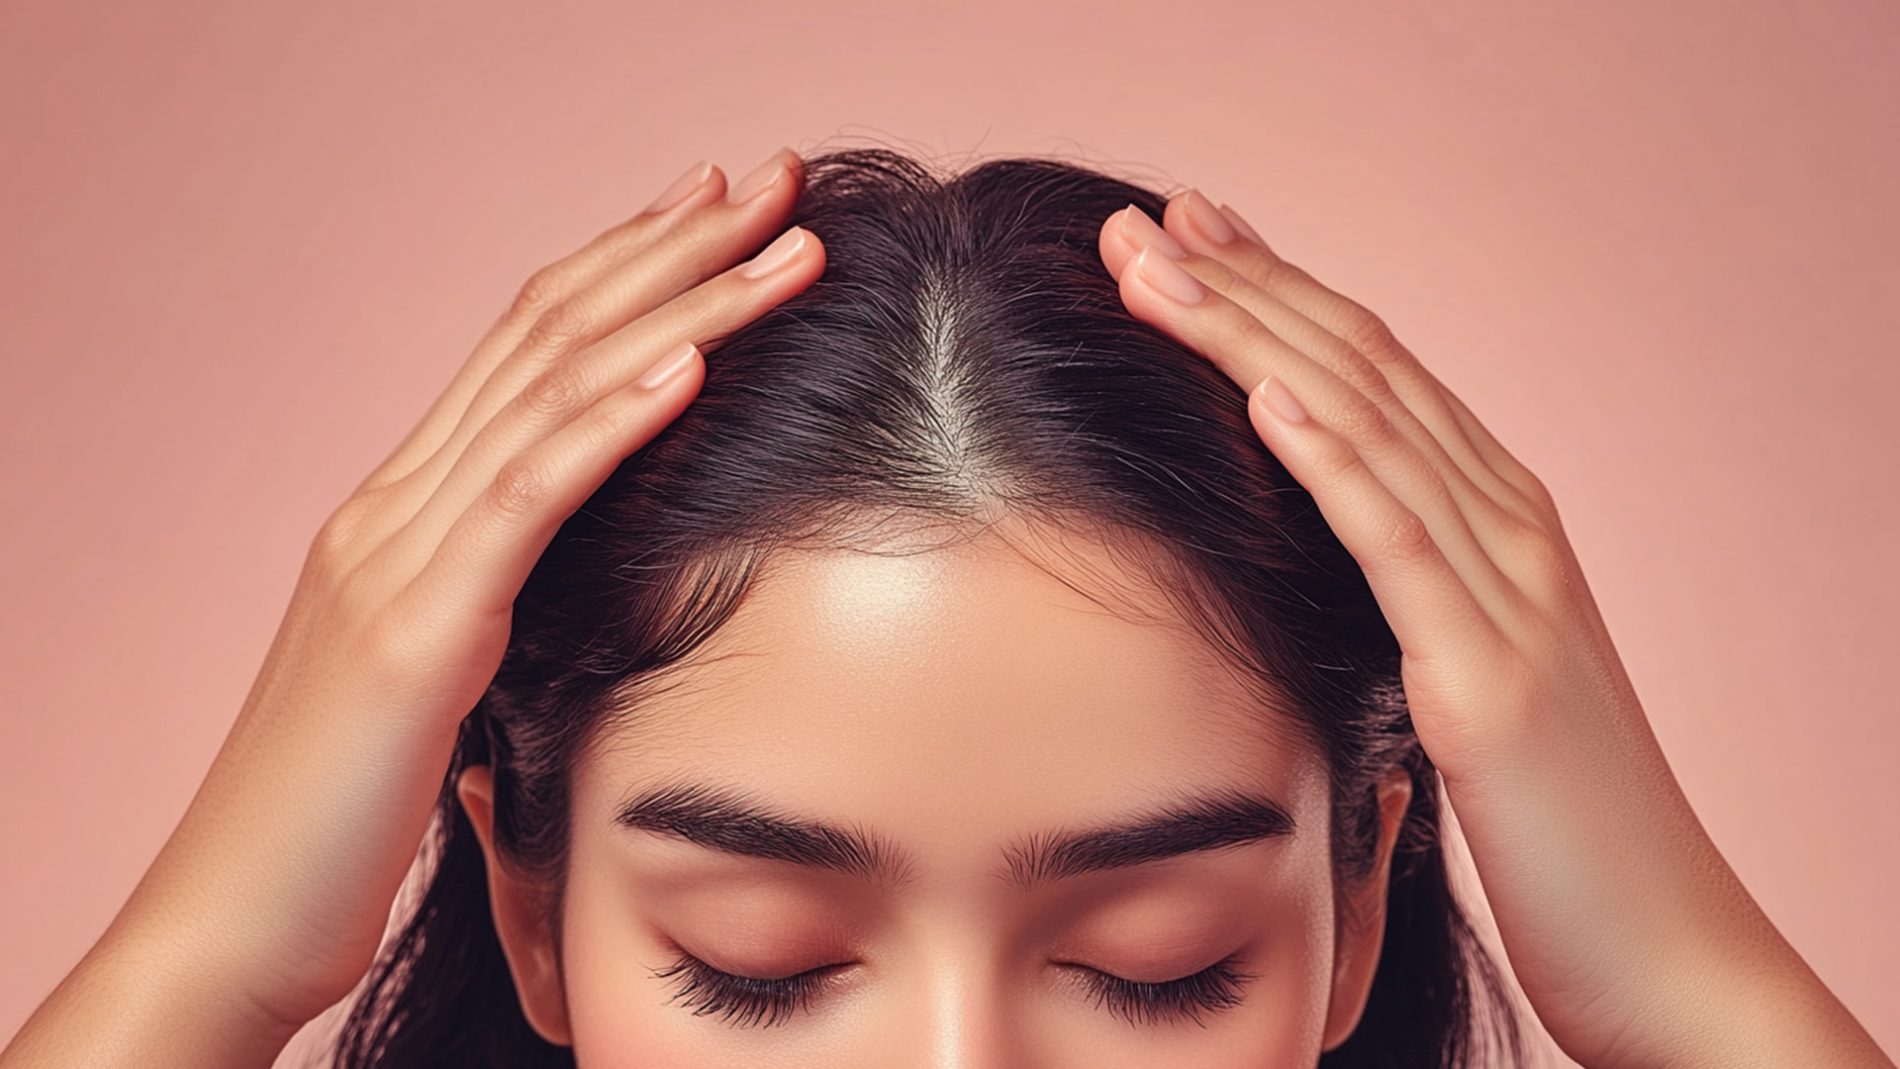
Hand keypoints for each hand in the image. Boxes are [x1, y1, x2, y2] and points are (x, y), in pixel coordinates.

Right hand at [2, 148, 823, 1066]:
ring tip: (780, 246)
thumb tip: (572, 577)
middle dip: (672, 247)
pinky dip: (611, 421)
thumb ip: (489, 603)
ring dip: (681, 307)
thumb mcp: (433, 680)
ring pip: (551, 392)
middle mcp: (392, 504)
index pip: (523, 349)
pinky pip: (526, 499)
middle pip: (547, 334)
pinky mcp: (415, 630)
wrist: (236, 916)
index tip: (713, 210)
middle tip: (772, 178)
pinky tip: (687, 366)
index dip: (623, 265)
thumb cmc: (339, 814)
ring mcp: (396, 556)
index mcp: (402, 511)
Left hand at [1095, 193, 1893, 1068]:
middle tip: (1136, 222)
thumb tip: (1303, 543)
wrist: (1658, 937)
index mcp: (1500, 520)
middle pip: (1360, 368)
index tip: (1182, 237)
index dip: (1273, 292)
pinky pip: (1399, 541)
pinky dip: (1332, 456)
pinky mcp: (1491, 675)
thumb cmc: (1552, 817)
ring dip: (1251, 337)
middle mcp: (1512, 526)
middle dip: (1240, 286)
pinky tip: (1267, 391)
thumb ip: (1401, 589)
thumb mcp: (1462, 672)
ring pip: (1367, 428)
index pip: (1372, 370)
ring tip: (1156, 270)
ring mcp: (1511, 592)